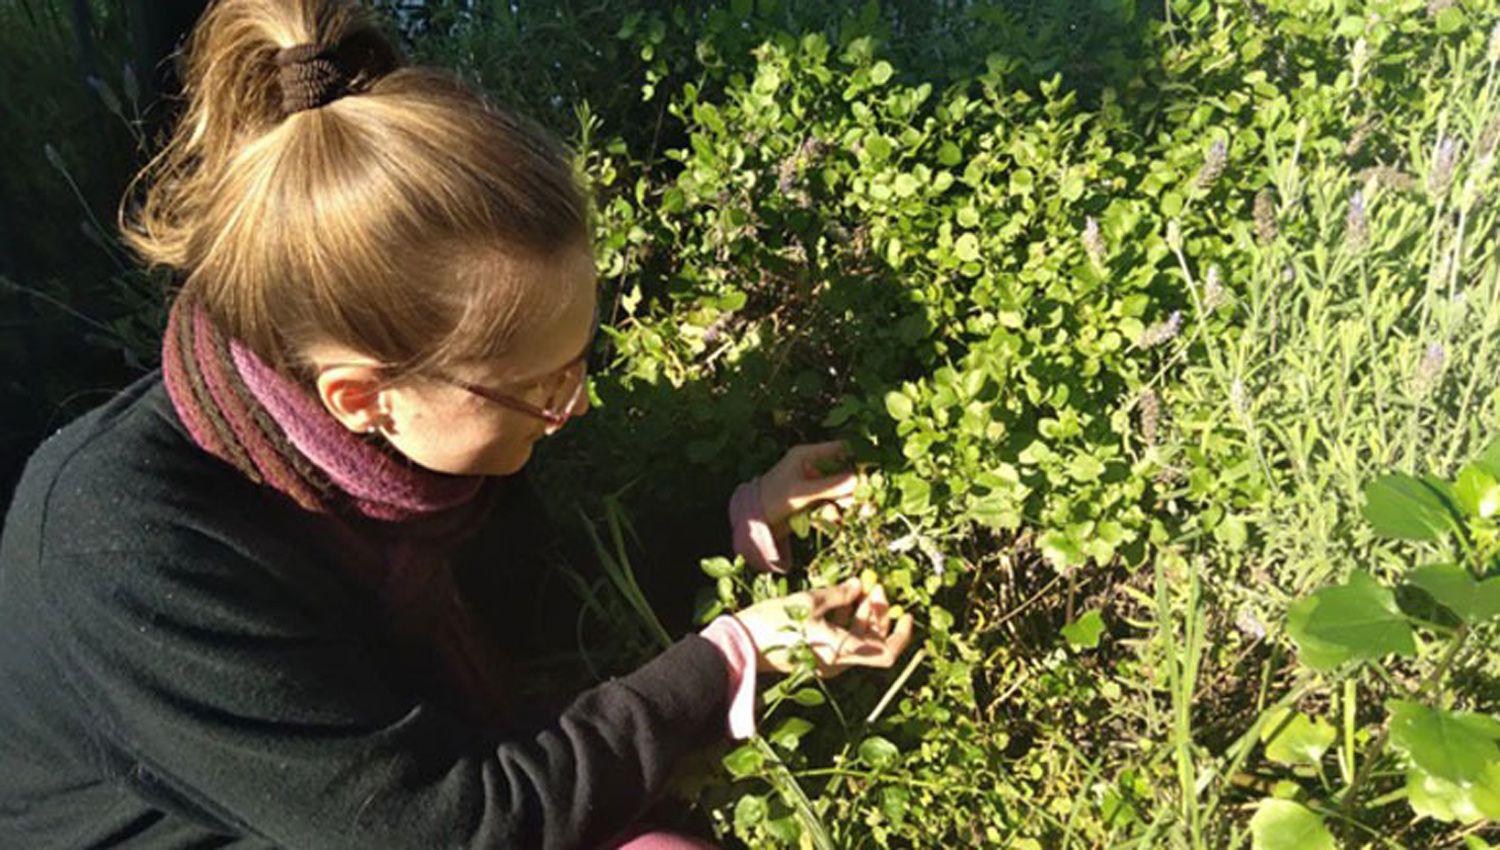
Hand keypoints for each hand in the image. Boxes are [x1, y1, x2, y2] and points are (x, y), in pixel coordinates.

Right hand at [732, 577, 914, 675]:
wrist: (740, 645)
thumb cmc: (773, 624)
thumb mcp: (808, 602)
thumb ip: (838, 594)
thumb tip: (859, 586)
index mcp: (841, 652)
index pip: (886, 653)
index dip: (901, 635)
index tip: (906, 613)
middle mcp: (838, 662)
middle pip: (871, 641)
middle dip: (877, 612)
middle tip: (874, 585)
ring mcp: (826, 660)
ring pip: (856, 638)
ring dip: (861, 613)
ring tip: (859, 585)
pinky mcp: (813, 654)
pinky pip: (840, 638)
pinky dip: (845, 619)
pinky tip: (840, 596)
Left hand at [756, 441, 867, 534]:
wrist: (752, 523)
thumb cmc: (771, 500)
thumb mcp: (801, 493)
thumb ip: (829, 486)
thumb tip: (857, 479)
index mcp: (806, 456)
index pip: (839, 450)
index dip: (858, 458)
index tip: (874, 470)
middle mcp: (812, 468)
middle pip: (843, 472)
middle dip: (856, 487)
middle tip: (871, 500)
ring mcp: (812, 485)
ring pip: (839, 491)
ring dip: (848, 502)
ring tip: (862, 513)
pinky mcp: (811, 502)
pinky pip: (830, 505)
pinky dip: (834, 514)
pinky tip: (834, 523)